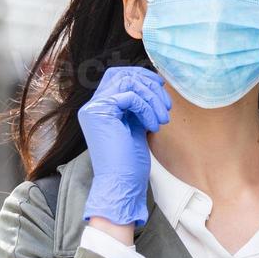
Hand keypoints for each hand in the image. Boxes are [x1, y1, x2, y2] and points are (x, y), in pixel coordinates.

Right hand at [79, 67, 170, 228]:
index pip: (118, 75)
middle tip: (165, 105)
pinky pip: (130, 96)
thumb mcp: (135, 125)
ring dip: (152, 98)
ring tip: (162, 118)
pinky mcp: (100, 112)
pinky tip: (153, 126)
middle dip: (149, 84)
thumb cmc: (129, 161)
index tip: (160, 87)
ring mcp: (94, 108)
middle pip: (123, 74)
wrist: (121, 183)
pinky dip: (147, 108)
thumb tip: (152, 83)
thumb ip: (137, 105)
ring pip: (128, 82)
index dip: (141, 75)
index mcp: (99, 107)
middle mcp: (93, 105)